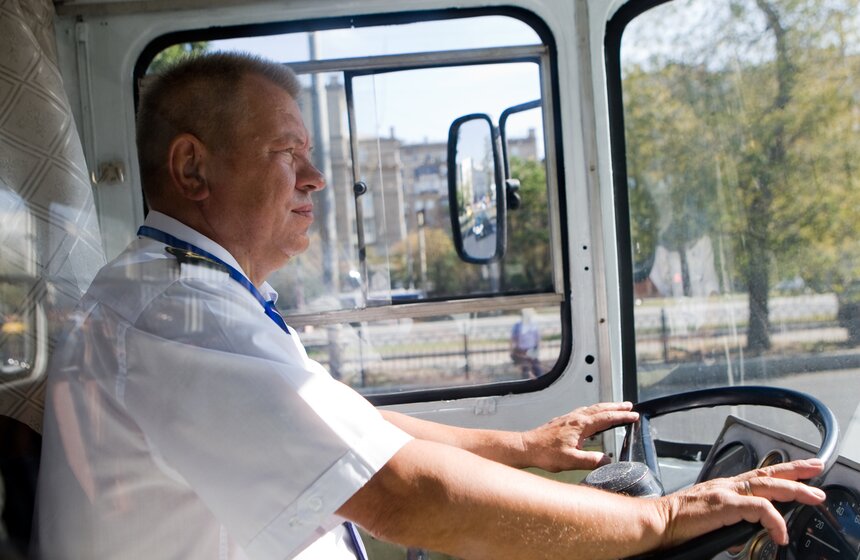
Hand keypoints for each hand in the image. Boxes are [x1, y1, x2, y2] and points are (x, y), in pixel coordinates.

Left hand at [521, 402, 639, 471]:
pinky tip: (592, 416)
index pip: (606, 418)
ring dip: (605, 407)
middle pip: (600, 409)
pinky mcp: (563, 422)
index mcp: (580, 425)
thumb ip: (591, 461)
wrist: (526, 447)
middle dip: (616, 407)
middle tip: (629, 406)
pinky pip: (583, 412)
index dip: (621, 416)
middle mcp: (575, 418)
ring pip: (591, 409)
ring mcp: (568, 418)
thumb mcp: (571, 461)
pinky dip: (593, 411)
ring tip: (615, 408)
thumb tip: (607, 461)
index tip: (634, 415)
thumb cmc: (545, 453)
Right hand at [656, 459, 825, 547]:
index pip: (757, 476)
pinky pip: (760, 509)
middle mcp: (727, 485)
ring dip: (796, 490)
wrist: (657, 521)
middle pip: (768, 473)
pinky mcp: (726, 504)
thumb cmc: (675, 523)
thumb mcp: (708, 522)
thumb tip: (736, 539)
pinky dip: (775, 520)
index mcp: (723, 488)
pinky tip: (780, 532)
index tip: (798, 473)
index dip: (779, 473)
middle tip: (817, 469)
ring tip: (814, 496)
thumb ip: (726, 525)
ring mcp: (727, 492)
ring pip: (769, 485)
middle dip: (795, 471)